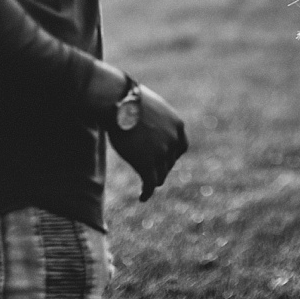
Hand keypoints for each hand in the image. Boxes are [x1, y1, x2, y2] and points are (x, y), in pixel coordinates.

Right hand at [106, 83, 188, 200]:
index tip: (163, 160)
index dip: (171, 155)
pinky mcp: (147, 164)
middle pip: (169, 162)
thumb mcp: (151, 108)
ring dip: (153, 180)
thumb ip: (156, 121)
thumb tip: (149, 127)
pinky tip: (142, 197)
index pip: (180, 148)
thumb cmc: (129, 101)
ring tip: (146, 187)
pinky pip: (150, 184)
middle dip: (160, 167)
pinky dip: (147, 192)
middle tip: (149, 172)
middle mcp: (173, 141)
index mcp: (177, 126)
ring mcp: (161, 154)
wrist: (119, 102)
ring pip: (160, 175)